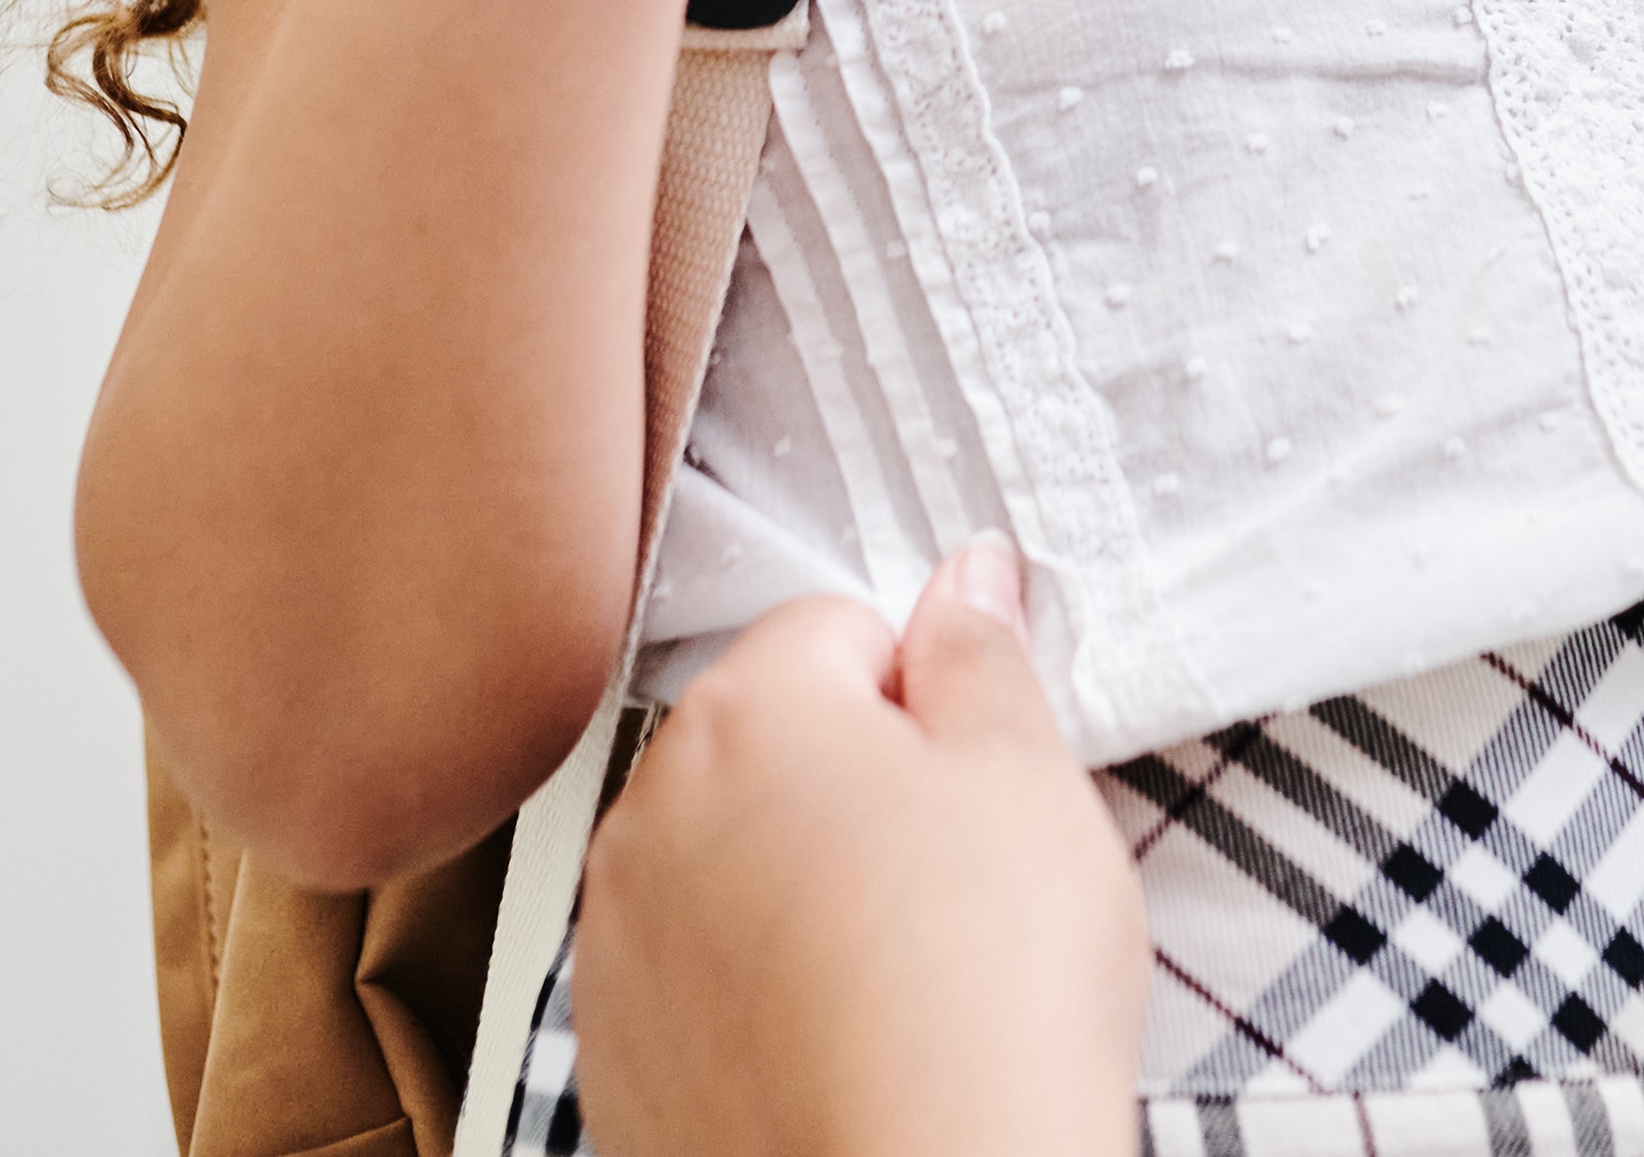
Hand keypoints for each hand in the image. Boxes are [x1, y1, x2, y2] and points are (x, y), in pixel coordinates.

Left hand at [574, 540, 1144, 1156]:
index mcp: (747, 715)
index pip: (835, 630)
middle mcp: (648, 815)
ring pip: (720, 867)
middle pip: (764, 747)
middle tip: (953, 878)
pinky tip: (837, 1043)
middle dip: (850, 788)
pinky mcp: (615, 1060)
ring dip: (793, 893)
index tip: (972, 771)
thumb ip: (982, 656)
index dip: (923, 695)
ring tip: (899, 975)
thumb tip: (966, 583)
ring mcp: (617, 947)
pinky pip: (688, 984)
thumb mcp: (1028, 779)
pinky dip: (749, 999)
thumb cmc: (982, 996)